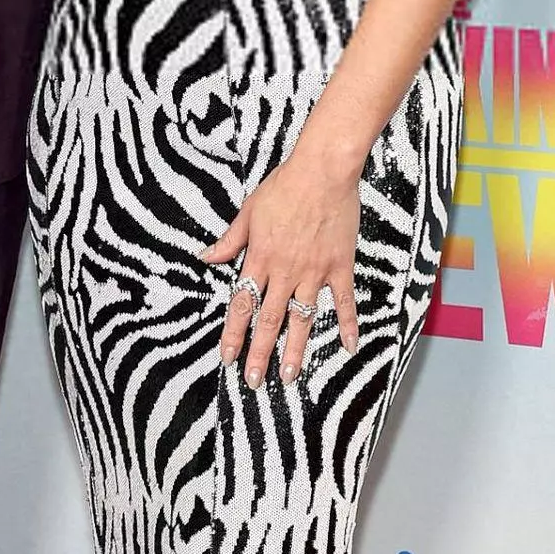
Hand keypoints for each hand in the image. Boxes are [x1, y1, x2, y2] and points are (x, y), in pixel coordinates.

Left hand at [201, 151, 362, 386]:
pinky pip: (344, 302)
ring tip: (288, 376)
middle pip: (269, 320)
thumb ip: (229, 240)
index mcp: (260, 258)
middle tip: (254, 381)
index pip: (242, 304)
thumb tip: (206, 257)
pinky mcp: (339, 267)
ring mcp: (314, 271)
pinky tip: (348, 348)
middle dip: (259, 353)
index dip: (234, 333)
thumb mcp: (248, 211)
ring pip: (302, 318)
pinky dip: (347, 325)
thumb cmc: (283, 187)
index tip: (227, 357)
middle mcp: (285, 271)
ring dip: (294, 349)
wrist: (322, 172)